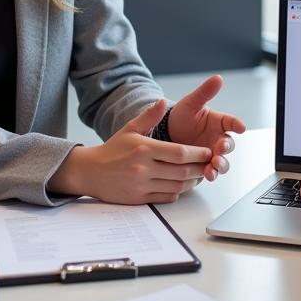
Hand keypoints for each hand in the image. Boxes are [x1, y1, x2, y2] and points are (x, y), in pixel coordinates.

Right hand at [49, 99, 213, 203]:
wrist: (90, 172)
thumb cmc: (112, 150)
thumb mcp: (130, 128)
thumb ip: (150, 116)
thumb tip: (164, 102)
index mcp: (144, 148)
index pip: (178, 152)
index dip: (197, 153)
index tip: (207, 151)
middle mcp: (143, 168)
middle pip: (182, 171)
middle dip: (200, 168)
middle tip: (209, 163)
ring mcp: (141, 185)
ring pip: (177, 186)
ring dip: (192, 182)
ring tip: (199, 174)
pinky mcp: (139, 199)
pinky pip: (166, 197)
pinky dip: (178, 192)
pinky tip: (182, 184)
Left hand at [167, 75, 246, 181]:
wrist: (165, 133)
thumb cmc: (180, 116)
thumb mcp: (191, 103)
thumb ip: (204, 92)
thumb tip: (217, 78)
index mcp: (218, 122)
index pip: (231, 122)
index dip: (236, 125)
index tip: (240, 127)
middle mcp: (217, 139)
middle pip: (229, 145)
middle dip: (226, 148)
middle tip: (221, 148)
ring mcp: (211, 153)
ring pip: (223, 161)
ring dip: (221, 164)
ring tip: (214, 165)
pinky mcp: (203, 166)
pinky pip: (211, 171)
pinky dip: (211, 173)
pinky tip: (207, 174)